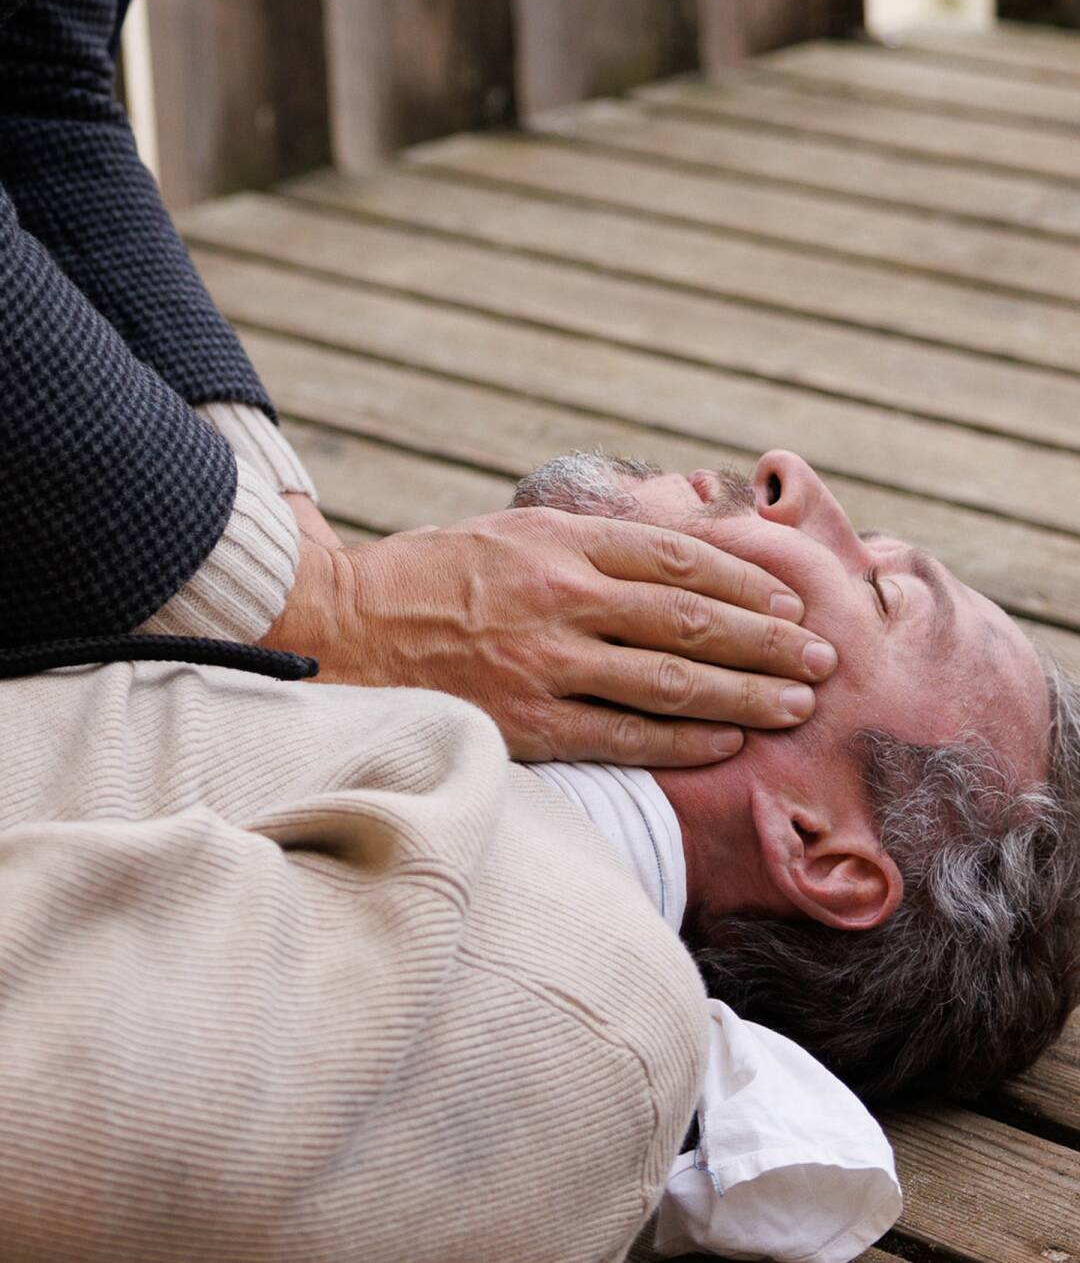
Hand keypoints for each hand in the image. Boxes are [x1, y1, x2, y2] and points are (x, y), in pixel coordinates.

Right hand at [265, 501, 836, 767]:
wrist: (342, 627)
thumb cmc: (437, 576)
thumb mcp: (516, 530)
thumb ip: (595, 542)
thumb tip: (689, 547)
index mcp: (562, 540)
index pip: (680, 557)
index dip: (747, 579)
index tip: (792, 599)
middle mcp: (560, 596)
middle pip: (692, 618)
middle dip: (768, 640)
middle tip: (822, 657)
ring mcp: (544, 664)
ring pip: (671, 680)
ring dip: (746, 693)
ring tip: (798, 701)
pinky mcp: (526, 723)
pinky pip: (625, 736)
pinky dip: (686, 739)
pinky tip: (730, 741)